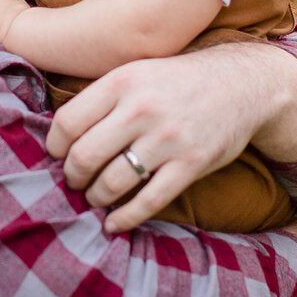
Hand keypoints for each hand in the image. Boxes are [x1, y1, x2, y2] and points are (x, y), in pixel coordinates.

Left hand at [45, 42, 296, 232]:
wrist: (241, 84)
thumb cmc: (178, 82)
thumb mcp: (137, 72)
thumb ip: (102, 98)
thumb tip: (58, 136)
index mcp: (122, 81)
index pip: (67, 122)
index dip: (55, 147)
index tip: (57, 156)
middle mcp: (142, 108)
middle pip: (84, 156)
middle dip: (72, 177)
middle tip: (75, 182)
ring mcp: (168, 138)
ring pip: (112, 183)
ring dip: (96, 198)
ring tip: (95, 198)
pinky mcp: (191, 164)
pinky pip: (148, 201)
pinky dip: (125, 218)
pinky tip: (114, 224)